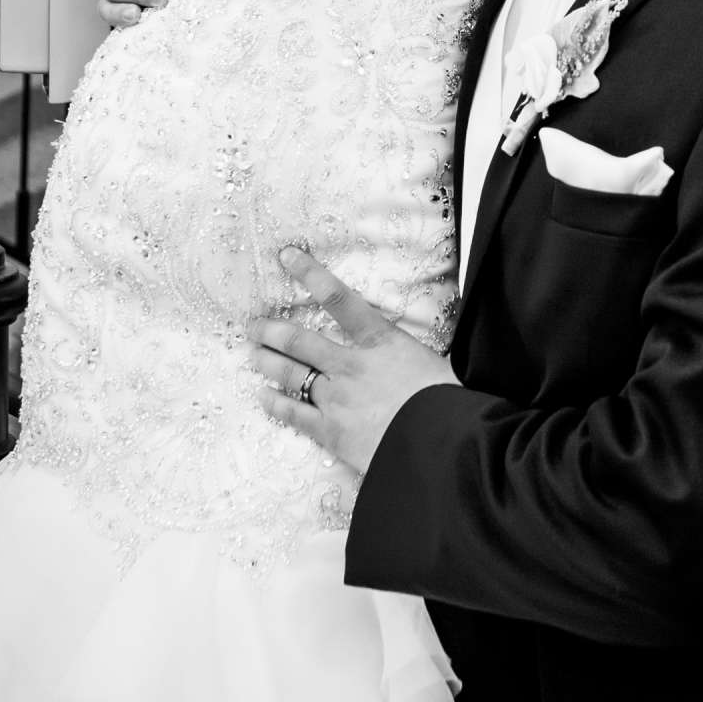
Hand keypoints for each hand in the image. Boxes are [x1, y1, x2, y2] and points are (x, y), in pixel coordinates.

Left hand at [252, 249, 455, 475]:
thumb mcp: (442, 362)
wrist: (442, 445)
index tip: (287, 256)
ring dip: (267, 361)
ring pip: (290, 374)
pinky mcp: (332, 432)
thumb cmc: (450, 402)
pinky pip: (294, 414)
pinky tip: (262, 396)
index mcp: (381, 341)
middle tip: (254, 324)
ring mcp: (336, 399)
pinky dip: (275, 403)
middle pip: (299, 341)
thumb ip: (422, 351)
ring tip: (252, 352)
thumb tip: (435, 342)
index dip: (310, 273)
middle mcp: (350, 365)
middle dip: (272, 330)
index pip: (338, 299)